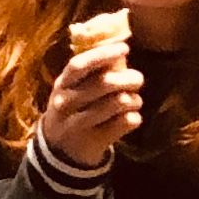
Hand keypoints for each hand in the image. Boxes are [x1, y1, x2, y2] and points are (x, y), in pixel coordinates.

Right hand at [36, 39, 142, 174]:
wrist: (60, 149)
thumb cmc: (74, 108)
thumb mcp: (73, 88)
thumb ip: (93, 71)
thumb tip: (121, 49)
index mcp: (62, 85)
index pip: (79, 65)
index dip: (103, 54)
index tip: (125, 48)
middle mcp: (65, 104)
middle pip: (104, 83)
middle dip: (129, 78)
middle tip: (138, 79)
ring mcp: (77, 124)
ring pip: (118, 103)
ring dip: (134, 99)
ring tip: (135, 100)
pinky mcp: (93, 142)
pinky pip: (125, 123)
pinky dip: (135, 117)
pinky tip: (131, 117)